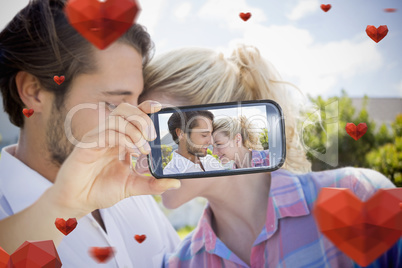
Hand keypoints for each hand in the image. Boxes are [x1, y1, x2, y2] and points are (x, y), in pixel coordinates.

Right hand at [49, 100, 179, 216]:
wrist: (78, 202)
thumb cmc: (101, 190)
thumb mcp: (133, 186)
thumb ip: (154, 184)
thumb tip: (176, 183)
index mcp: (120, 139)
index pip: (133, 115)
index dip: (146, 107)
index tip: (160, 107)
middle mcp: (110, 135)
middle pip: (125, 109)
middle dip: (143, 118)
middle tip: (153, 136)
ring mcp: (98, 138)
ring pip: (117, 118)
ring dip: (135, 129)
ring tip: (144, 148)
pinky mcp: (87, 146)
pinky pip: (106, 133)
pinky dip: (123, 139)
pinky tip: (133, 152)